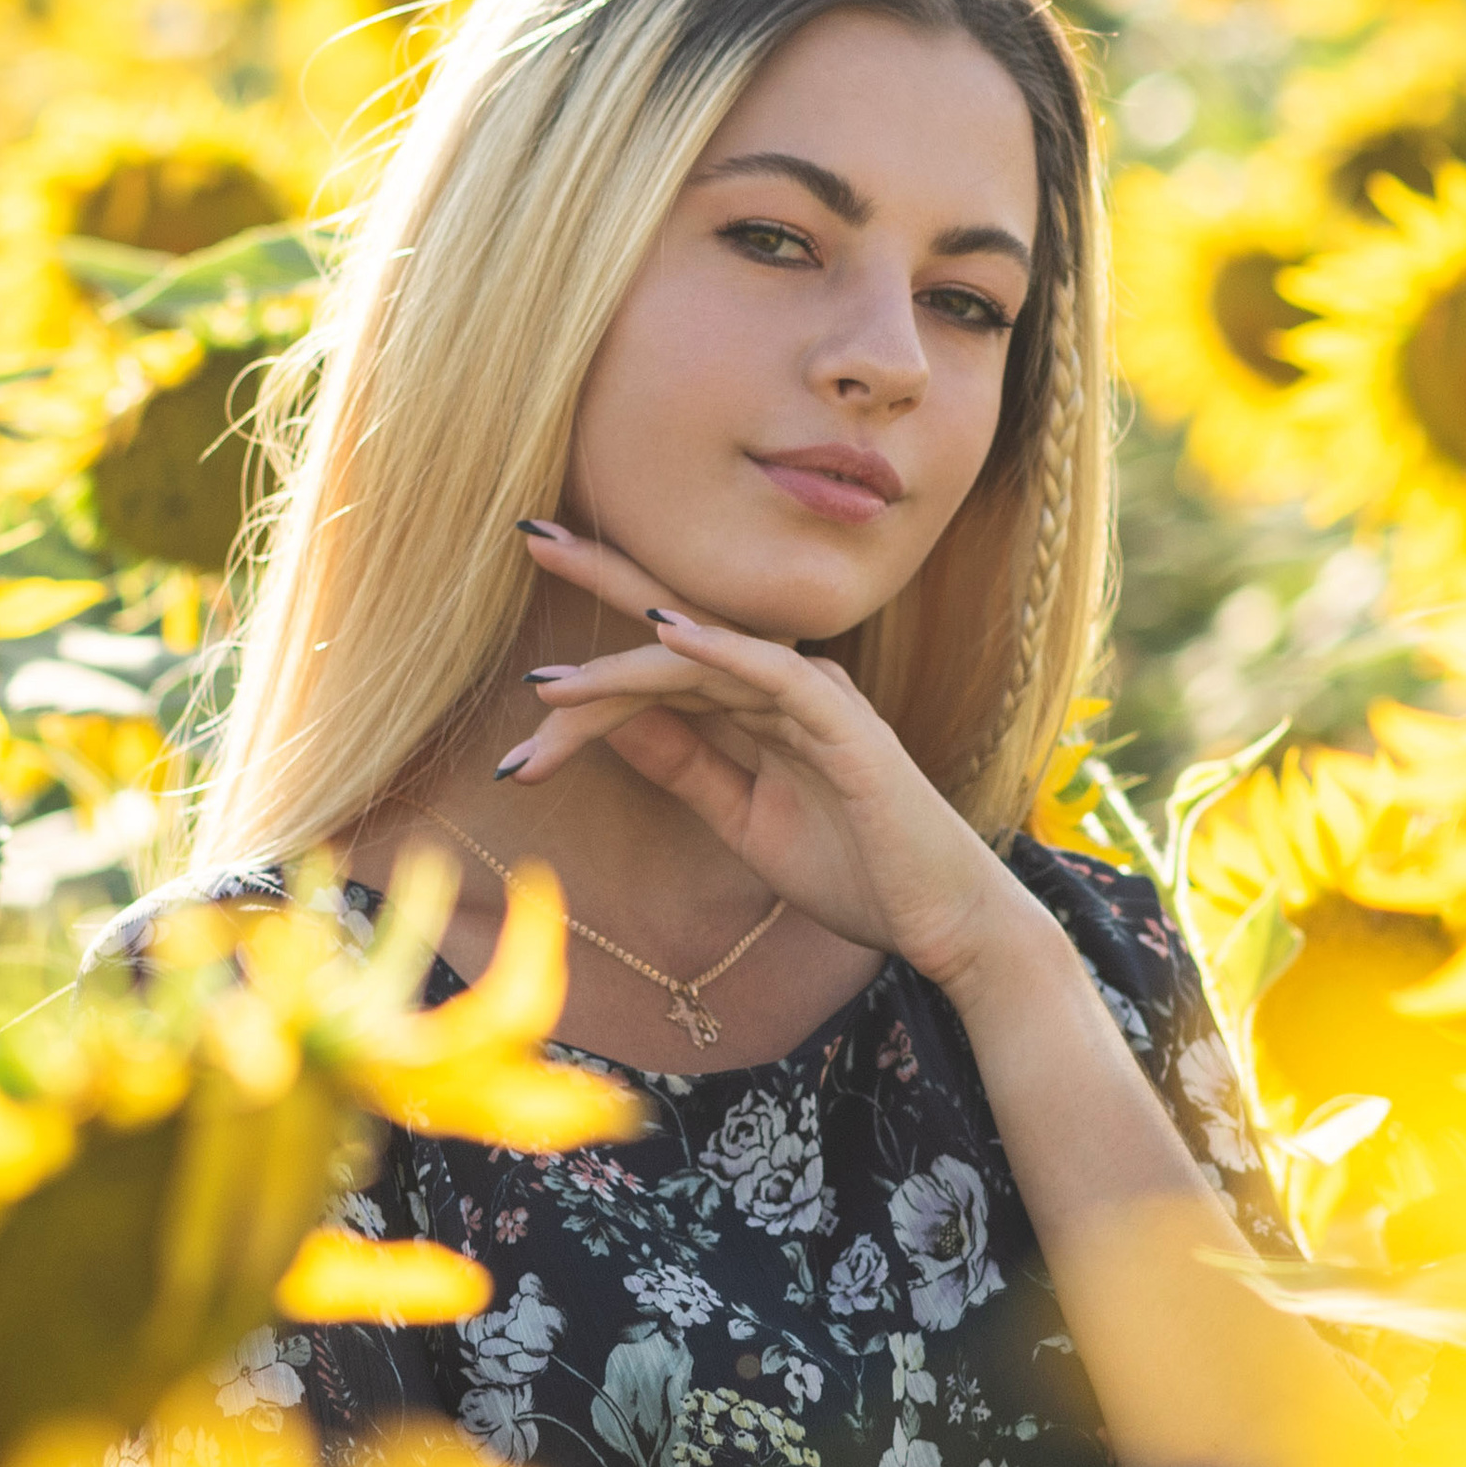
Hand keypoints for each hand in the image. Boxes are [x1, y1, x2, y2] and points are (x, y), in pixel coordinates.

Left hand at [502, 517, 1038, 990]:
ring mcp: (820, 702)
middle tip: (530, 541)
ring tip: (545, 684)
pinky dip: (722, 652)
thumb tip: (607, 722)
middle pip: (680, 630)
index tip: (521, 665)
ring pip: (708, 661)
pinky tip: (666, 635)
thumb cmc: (855, 871)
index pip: (665, 663)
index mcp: (761, 706)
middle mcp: (788, 686)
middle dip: (606, 582)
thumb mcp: (742, 817)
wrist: (944, 925)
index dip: (594, 654)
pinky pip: (777, 676)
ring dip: (624, 668)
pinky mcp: (848, 729)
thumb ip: (684, 765)